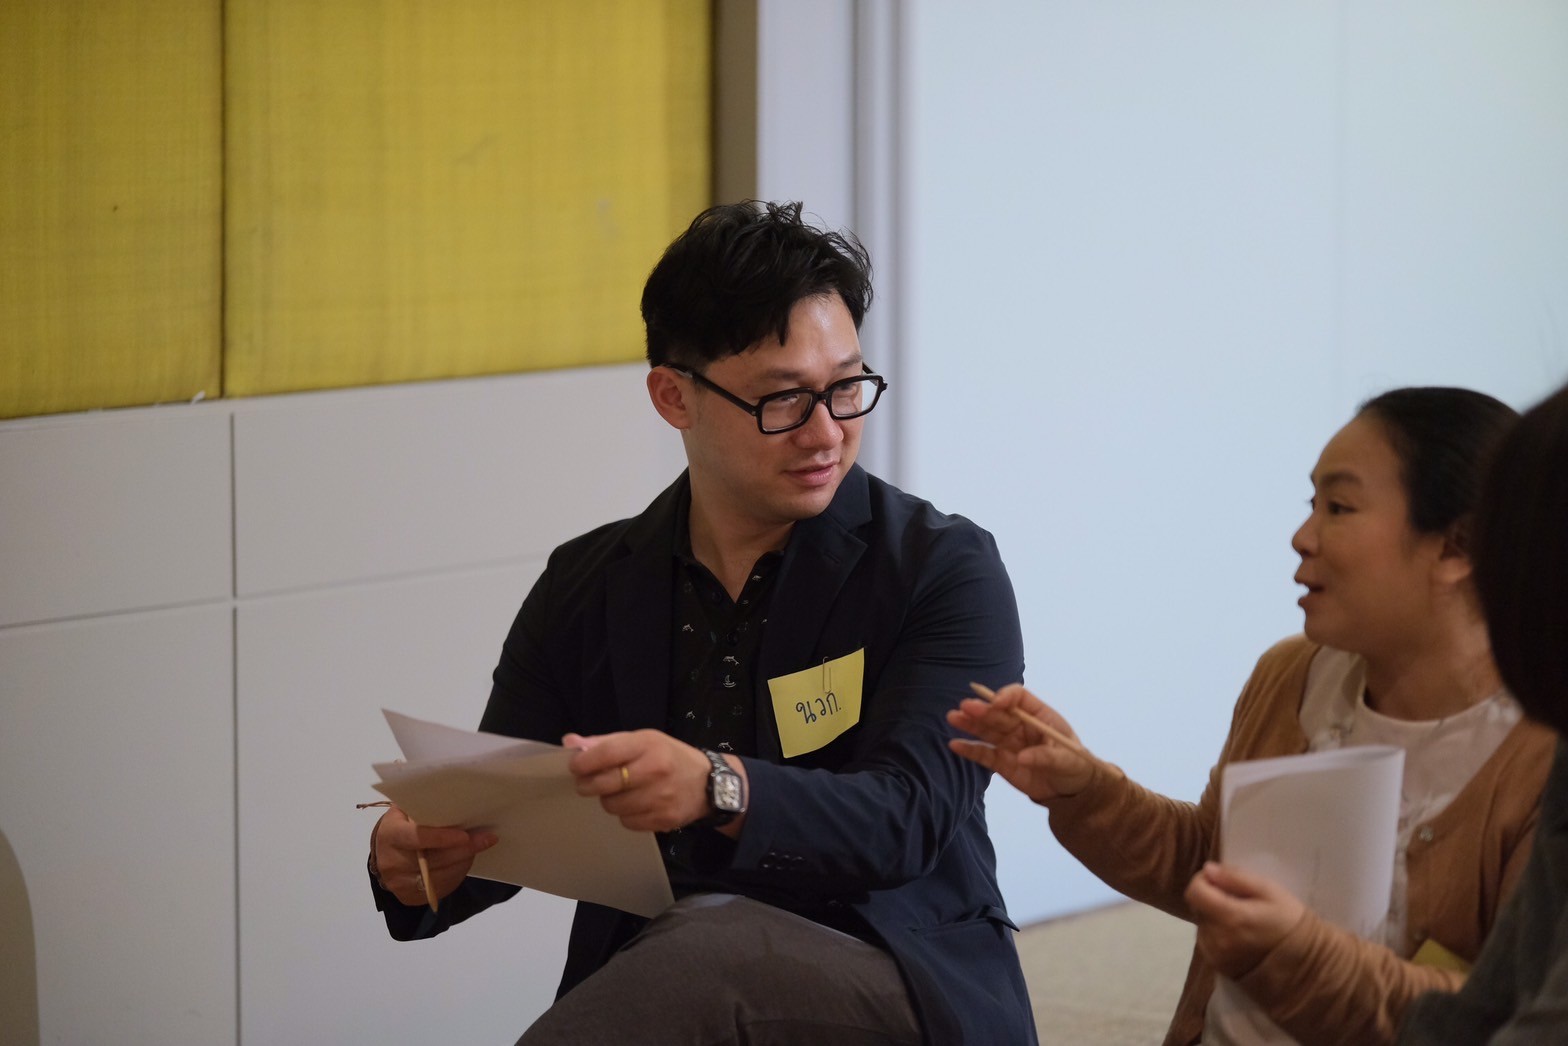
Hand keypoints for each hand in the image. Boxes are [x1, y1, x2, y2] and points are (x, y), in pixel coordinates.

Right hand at [372, 805, 496, 907]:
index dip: (442, 837)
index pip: (417, 837)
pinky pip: (441, 887)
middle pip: (433, 860)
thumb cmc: (400, 825)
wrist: (385, 854)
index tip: (465, 835)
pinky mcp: (410, 897)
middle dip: (463, 850)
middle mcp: (392, 863)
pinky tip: (466, 860)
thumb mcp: (404, 811)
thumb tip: (456, 800)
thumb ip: (423, 807)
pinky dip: (457, 873)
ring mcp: (400, 884)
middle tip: (487, 838)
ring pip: (441, 876)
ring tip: (480, 846)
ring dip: (464, 861)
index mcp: (390, 835)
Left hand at [565, 729, 736, 833]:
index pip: (606, 753)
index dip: (584, 762)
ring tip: (619, 792)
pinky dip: (625, 815)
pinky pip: (627, 822)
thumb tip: (570, 744)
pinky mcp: (663, 820)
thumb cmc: (669, 757)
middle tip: (587, 783)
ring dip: (609, 800)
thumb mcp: (643, 740)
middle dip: (588, 784)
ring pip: (612, 806)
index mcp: (649, 745)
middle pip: (604, 784)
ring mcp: (660, 798)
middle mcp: (655, 770)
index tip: (575, 766)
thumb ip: (606, 742)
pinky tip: (635, 805)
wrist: (708, 784)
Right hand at [946, 683, 1095, 801]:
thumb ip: (1047, 757)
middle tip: (965, 707)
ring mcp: (1009, 742)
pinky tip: (955, 745)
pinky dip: (969, 749)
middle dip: (982, 709)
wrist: (1071, 789)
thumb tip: (1022, 757)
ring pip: (986, 729)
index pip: (1019, 698)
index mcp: (1039, 715)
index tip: (996, 703)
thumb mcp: (1069, 760)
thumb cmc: (1075, 766)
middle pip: (998, 713)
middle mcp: (1020, 725)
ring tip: (953, 717)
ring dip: (970, 723)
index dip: (1007, 697)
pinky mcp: (1002, 762)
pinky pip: (983, 753)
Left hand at [1185, 861, 1306, 978]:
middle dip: (1211, 899)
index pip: (1194, 892)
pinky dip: (1216, 934)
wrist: (1305, 964)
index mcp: (1230, 917)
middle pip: (1197, 908)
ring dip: (1213, 918)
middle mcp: (1217, 938)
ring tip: (1239, 920)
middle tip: (1236, 901)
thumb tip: (1208, 869)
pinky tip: (1238, 935)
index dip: (1203, 881)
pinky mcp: (1219, 967)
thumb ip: (1236, 878)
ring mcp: (1216, 956)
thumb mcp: (1269, 891)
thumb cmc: (1289, 922)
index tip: (1219, 881)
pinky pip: (1207, 942)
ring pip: (1202, 925)